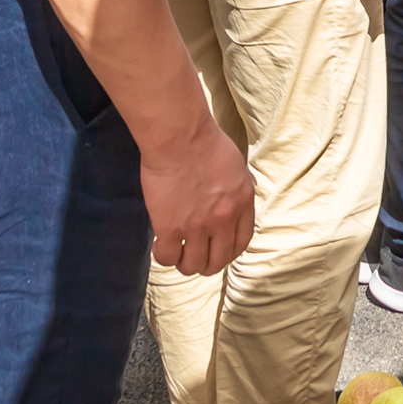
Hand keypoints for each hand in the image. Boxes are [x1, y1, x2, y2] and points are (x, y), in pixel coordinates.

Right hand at [143, 119, 255, 276]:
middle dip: (206, 263)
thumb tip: (232, 206)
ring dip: (184, 263)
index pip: (241, 244)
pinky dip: (163, 256)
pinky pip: (168, 258)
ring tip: (176, 251)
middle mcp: (223, 221)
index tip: (218, 251)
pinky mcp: (170, 228)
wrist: (180, 137)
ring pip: (193, 265)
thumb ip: (236, 192)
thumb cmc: (205, 142)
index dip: (228, 253)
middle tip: (194, 255)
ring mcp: (196, 227)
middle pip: (218, 261)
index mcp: (242, 204)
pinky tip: (159, 243)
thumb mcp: (236, 168)